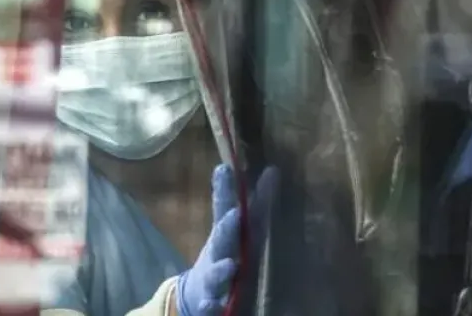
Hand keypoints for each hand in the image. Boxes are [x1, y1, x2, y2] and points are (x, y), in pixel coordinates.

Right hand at [175, 165, 277, 314]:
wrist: (197, 294)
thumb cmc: (225, 255)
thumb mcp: (241, 230)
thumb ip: (258, 203)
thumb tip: (273, 170)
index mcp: (226, 235)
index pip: (224, 209)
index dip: (224, 191)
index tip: (224, 169)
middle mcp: (217, 253)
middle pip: (221, 239)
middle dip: (227, 228)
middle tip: (235, 214)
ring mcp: (211, 278)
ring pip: (216, 274)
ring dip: (222, 269)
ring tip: (232, 264)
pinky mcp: (210, 302)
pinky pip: (211, 305)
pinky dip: (212, 306)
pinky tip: (215, 305)